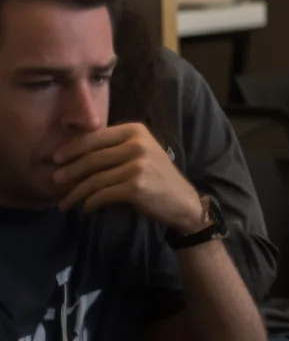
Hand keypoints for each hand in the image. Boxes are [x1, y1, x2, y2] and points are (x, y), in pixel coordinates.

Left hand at [52, 123, 205, 232]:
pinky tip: (85, 208)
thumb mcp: (140, 154)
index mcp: (136, 131)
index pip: (95, 137)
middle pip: (92, 158)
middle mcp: (138, 145)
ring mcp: (138, 165)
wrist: (182, 202)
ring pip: (94, 179)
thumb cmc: (157, 178)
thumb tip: (73, 156)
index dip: (72, 148)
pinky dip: (90, 203)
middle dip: (69, 171)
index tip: (56, 159)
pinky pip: (102, 195)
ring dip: (75, 193)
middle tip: (54, 180)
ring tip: (64, 202)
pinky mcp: (136, 186)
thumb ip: (114, 148)